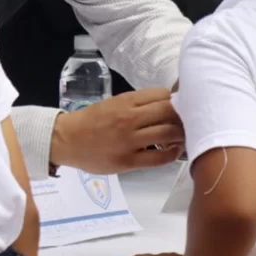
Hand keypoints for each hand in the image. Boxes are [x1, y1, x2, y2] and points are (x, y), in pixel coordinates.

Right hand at [50, 88, 183, 174]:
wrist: (66, 140)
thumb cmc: (91, 120)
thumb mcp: (114, 103)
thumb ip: (138, 104)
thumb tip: (168, 105)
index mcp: (126, 101)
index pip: (162, 95)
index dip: (177, 99)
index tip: (182, 105)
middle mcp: (130, 118)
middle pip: (170, 112)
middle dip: (183, 116)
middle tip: (188, 121)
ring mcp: (129, 141)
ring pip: (168, 133)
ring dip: (181, 135)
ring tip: (183, 136)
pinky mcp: (128, 161)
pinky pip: (159, 158)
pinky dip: (172, 154)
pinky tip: (174, 151)